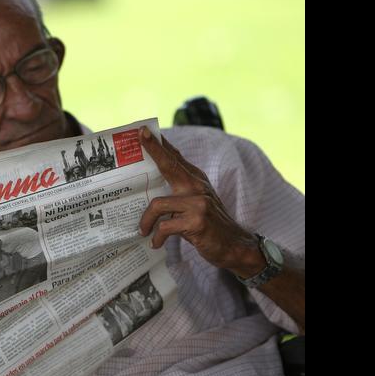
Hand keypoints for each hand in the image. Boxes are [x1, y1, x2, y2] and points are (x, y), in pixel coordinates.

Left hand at [137, 127, 263, 276]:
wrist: (234, 245)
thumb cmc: (209, 226)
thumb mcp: (196, 204)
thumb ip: (178, 193)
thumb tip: (150, 188)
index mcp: (196, 180)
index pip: (175, 157)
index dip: (159, 143)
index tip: (143, 130)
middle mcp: (197, 187)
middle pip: (170, 164)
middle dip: (154, 149)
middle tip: (140, 136)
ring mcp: (198, 204)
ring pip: (158, 205)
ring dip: (146, 220)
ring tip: (143, 230)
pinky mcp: (197, 221)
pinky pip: (165, 226)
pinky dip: (158, 236)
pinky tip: (156, 243)